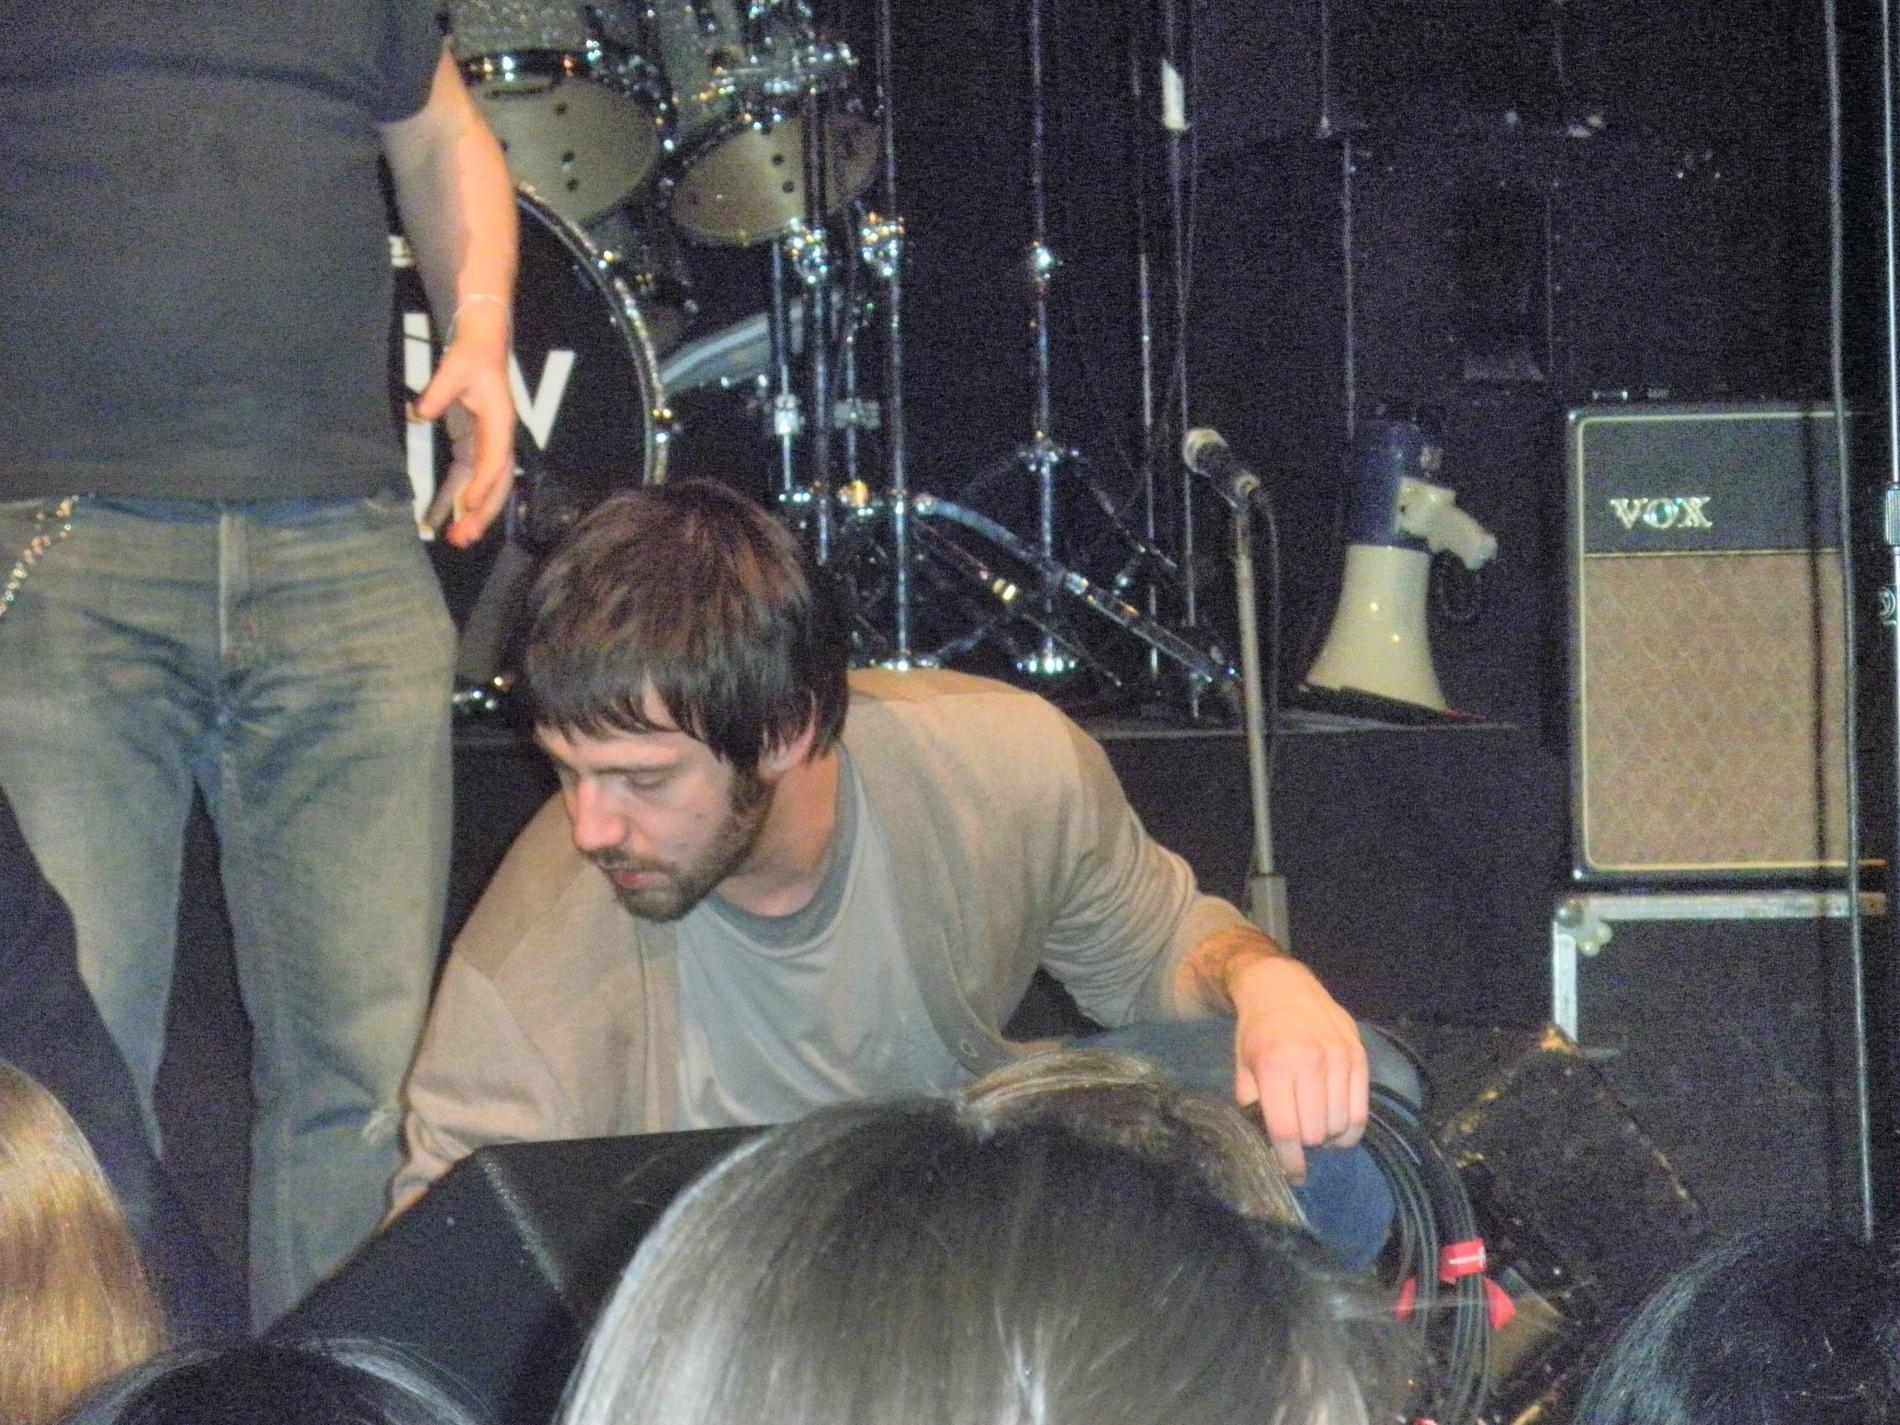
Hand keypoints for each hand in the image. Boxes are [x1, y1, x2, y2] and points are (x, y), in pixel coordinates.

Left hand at [414, 305, 514, 546]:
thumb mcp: (454, 369)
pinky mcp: (476, 446)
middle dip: (482, 513)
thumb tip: (421, 412)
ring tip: (456, 538)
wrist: (483, 346)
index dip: (482, 484)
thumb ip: (438, 392)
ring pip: (485, 487)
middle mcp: (499, 439)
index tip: (467, 505)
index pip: (494, 460)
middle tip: (462, 538)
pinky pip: (469, 478)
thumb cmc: (472, 356)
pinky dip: (458, 498)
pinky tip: (445, 517)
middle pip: (496, 484)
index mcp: (500, 423)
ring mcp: (488, 445)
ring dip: (472, 514)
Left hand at [1226, 953, 1368, 1182]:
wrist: (1281, 987)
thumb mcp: (1243, 1067)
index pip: (1286, 1130)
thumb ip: (1253, 1106)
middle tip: (1300, 1142)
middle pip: (1316, 1132)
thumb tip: (1267, 1146)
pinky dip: (1352, 1128)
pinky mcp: (1358, 1056)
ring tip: (1318, 1133)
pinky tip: (1339, 1128)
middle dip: (1307, 1146)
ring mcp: (1338, 1058)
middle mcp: (1309, 1061)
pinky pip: (1362, 1110)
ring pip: (1341, 1124)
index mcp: (1274, 1066)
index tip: (1292, 1175)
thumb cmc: (1257, 1032)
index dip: (1290, 1161)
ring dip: (1329, 1138)